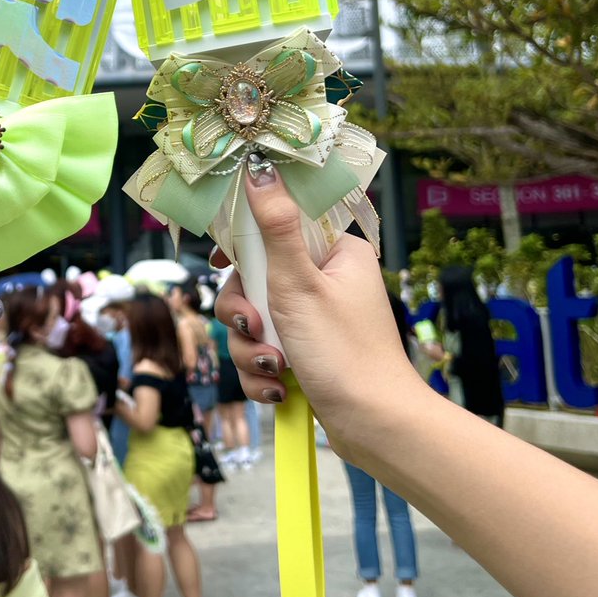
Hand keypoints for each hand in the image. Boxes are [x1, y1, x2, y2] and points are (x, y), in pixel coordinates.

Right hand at [213, 168, 419, 445]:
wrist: (374, 428)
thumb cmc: (344, 353)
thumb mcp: (300, 284)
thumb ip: (275, 227)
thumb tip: (259, 169)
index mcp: (337, 254)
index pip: (277, 228)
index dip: (244, 247)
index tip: (223, 263)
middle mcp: (328, 283)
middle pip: (255, 281)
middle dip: (246, 314)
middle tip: (257, 328)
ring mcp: (316, 322)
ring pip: (255, 323)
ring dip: (253, 350)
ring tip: (274, 370)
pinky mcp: (306, 355)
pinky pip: (264, 354)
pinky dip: (264, 374)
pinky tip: (278, 390)